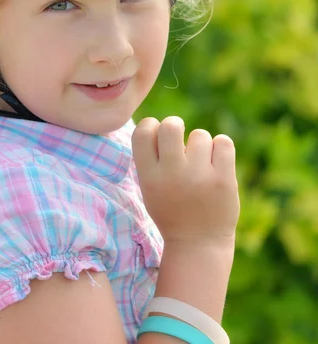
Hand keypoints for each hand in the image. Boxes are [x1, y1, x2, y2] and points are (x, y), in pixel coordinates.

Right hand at [132, 116, 239, 244]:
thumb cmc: (171, 209)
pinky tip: (217, 162)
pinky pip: (223, 142)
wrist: (199, 244)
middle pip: (171, 125)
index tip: (158, 135)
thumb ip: (151, 158)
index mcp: (149, 176)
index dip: (150, 126)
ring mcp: (199, 177)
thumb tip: (159, 124)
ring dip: (201, 145)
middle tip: (181, 141)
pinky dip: (221, 148)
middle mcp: (172, 174)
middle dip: (175, 126)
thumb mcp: (149, 188)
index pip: (143, 132)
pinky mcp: (224, 180)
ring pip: (200, 135)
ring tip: (201, 164)